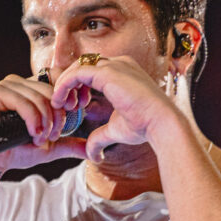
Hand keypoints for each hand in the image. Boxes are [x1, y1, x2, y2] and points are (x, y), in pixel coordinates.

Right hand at [0, 74, 86, 171]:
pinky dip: (31, 119)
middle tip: (52, 135)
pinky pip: (22, 101)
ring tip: (40, 138)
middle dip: (57, 116)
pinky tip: (32, 134)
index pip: (58, 75)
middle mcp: (20, 83)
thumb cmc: (18, 151)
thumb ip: (69, 144)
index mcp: (33, 89)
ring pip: (38, 97)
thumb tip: (91, 151)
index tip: (77, 110)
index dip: (71, 91)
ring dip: (44, 121)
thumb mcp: (50, 147)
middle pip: (51, 89)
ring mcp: (6, 85)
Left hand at [51, 56, 173, 161]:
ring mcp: (114, 65)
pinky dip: (64, 85)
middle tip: (63, 105)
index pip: (91, 71)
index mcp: (122, 73)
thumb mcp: (116, 130)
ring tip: (60, 105)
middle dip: (68, 83)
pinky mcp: (108, 72)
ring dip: (64, 84)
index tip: (72, 106)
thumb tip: (94, 156)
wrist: (160, 123)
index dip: (77, 87)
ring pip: (77, 66)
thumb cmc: (144, 126)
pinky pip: (76, 72)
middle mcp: (119, 64)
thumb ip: (100, 137)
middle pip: (82, 65)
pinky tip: (60, 101)